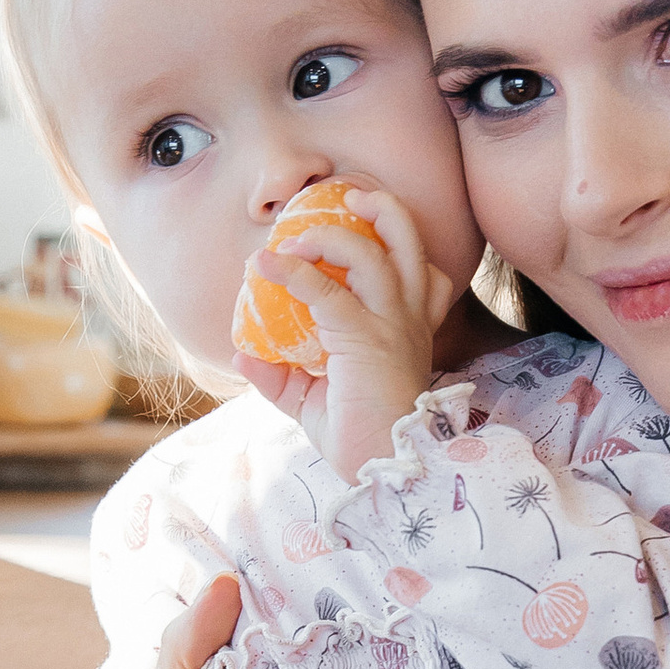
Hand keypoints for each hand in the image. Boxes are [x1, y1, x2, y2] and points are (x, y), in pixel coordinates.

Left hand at [237, 184, 451, 476]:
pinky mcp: (366, 339)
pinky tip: (264, 266)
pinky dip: (292, 272)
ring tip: (294, 238)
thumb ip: (284, 377)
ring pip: (373, 252)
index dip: (399, 244)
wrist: (386, 471)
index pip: (424, 273)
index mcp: (409, 329)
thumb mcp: (315, 403)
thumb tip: (245, 356)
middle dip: (383, 207)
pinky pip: (327, 291)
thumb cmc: (360, 438)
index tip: (362, 230)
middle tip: (350, 197)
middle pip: (410, 240)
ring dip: (329, 235)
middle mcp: (409, 319)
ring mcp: (392, 326)